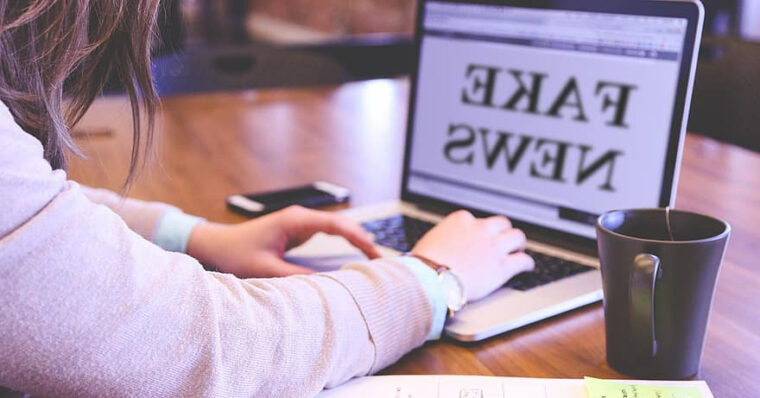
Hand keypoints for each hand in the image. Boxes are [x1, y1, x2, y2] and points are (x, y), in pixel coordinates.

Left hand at [187, 206, 379, 277]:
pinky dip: (344, 241)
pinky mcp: (298, 230)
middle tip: (380, 259)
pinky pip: (328, 233)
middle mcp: (300, 218)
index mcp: (295, 221)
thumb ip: (295, 277)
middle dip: (362, 238)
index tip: (373, 253)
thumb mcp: (266, 269)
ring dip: (355, 239)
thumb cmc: (236, 253)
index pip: (336, 225)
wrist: (217, 244)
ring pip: (337, 227)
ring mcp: (300, 223)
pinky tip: (356, 251)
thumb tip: (325, 284)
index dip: (358, 238)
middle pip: (342, 223)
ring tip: (374, 256)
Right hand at [412, 210, 533, 300]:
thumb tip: (443, 245)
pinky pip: (524, 260)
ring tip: (518, 251)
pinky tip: (527, 267)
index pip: (477, 220)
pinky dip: (527, 264)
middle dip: (503, 232)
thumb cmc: (424, 264)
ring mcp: (493, 247)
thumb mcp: (431, 240)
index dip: (480, 231)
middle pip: (502, 224)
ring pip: (517, 237)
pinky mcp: (503, 266)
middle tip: (503, 241)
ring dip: (518, 244)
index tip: (481, 238)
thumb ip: (444, 238)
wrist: (430, 279)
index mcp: (461, 220)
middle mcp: (480, 229)